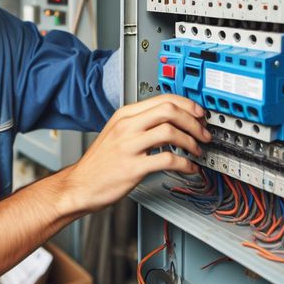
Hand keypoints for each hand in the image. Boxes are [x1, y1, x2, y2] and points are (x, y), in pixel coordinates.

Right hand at [59, 94, 210, 213]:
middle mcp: (126, 126)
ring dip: (191, 142)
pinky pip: (168, 160)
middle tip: (203, 133)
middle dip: (193, 121)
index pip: (162, 98)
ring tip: (197, 151)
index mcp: (124, 115)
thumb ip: (139, 123)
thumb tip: (170, 121)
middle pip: (169, 110)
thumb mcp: (116, 132)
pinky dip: (185, 164)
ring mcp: (129, 146)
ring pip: (170, 132)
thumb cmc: (100, 163)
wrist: (80, 185)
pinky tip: (189, 168)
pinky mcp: (133, 167)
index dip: (187, 105)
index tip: (199, 114)